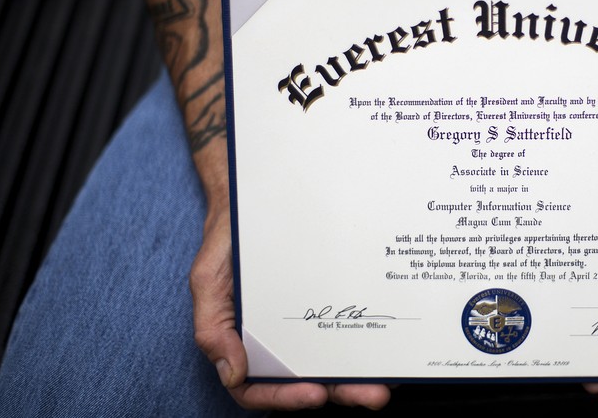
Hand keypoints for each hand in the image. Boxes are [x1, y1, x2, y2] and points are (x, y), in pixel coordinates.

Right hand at [189, 204, 392, 410]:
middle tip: (371, 395)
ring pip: (335, 359)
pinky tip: (389, 344)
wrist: (257, 199)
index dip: (283, 398)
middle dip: (341, 392)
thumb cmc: (229, 243)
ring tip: (387, 379)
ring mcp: (311, 321)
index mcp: (247, 342)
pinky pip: (351, 324)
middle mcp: (281, 338)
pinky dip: (369, 340)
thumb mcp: (209, 279)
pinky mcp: (333, 299)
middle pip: (309, 379)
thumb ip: (212, 327)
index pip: (259, 386)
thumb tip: (232, 373)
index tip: (313, 394)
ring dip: (361, 375)